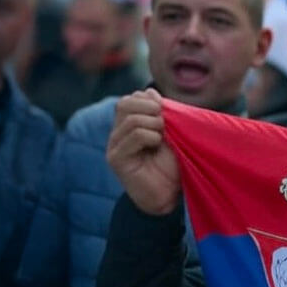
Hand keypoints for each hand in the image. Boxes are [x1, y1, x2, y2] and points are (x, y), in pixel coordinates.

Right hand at [106, 89, 179, 214]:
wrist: (169, 195)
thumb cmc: (172, 165)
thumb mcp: (171, 133)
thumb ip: (162, 113)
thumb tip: (150, 91)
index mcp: (128, 125)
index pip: (131, 98)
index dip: (149, 99)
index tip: (167, 110)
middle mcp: (117, 133)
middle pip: (125, 103)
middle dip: (150, 107)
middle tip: (166, 122)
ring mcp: (114, 146)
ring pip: (131, 119)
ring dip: (154, 123)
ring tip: (164, 136)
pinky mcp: (116, 159)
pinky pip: (133, 136)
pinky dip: (150, 136)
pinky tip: (158, 145)